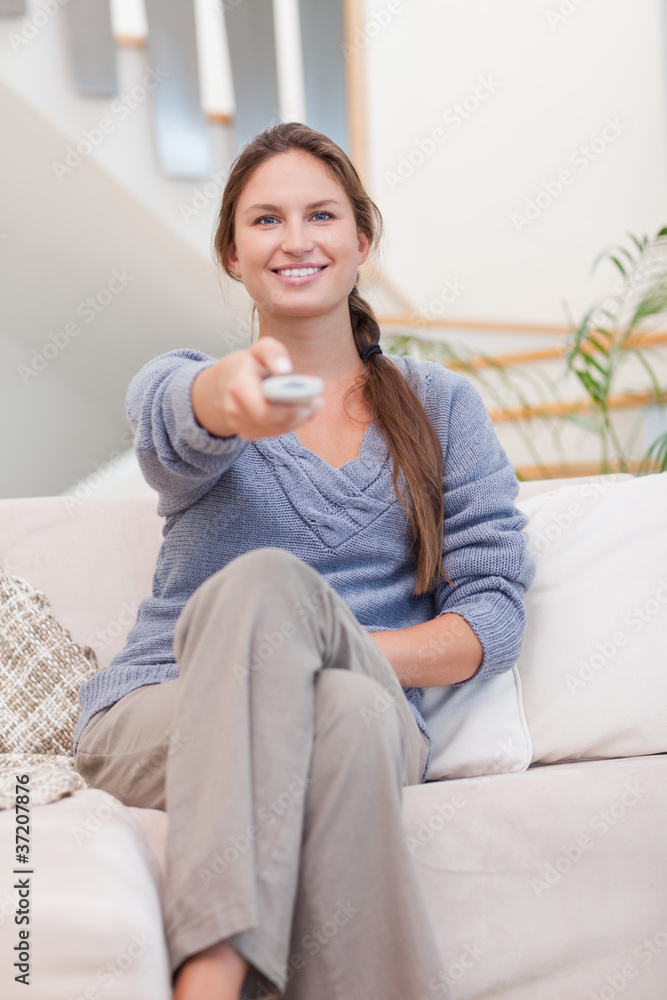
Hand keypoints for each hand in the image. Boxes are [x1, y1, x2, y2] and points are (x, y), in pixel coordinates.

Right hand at [191, 336, 324, 439]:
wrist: (225, 383)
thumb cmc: (248, 365)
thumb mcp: (260, 350)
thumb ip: (273, 352)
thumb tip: (285, 369)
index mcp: (238, 386)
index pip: (264, 410)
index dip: (290, 408)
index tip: (312, 398)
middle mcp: (234, 408)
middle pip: (273, 422)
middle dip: (298, 414)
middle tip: (317, 403)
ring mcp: (238, 424)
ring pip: (276, 430)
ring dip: (298, 420)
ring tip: (311, 406)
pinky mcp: (246, 433)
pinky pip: (273, 434)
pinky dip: (289, 424)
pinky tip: (297, 412)